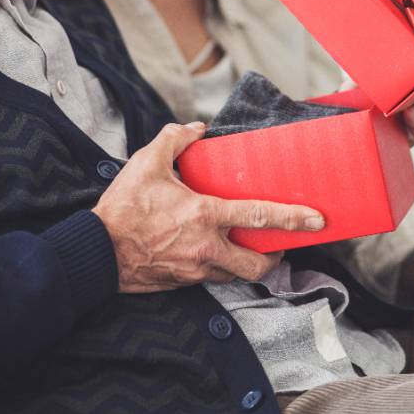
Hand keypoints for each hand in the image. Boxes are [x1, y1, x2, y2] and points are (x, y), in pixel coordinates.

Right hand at [92, 122, 325, 292]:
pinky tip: (211, 253)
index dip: (293, 219)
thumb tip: (197, 130)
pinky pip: (212, 278)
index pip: (259, 216)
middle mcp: (206, 247)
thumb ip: (175, 140)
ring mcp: (195, 270)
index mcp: (203, 215)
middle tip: (280, 244)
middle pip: (258, 263)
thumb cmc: (122, 208)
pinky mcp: (183, 282)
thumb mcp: (146, 162)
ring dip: (245, 263)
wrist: (96, 251)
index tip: (316, 220)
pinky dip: (219, 267)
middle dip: (275, 256)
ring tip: (244, 246)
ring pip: (236, 274)